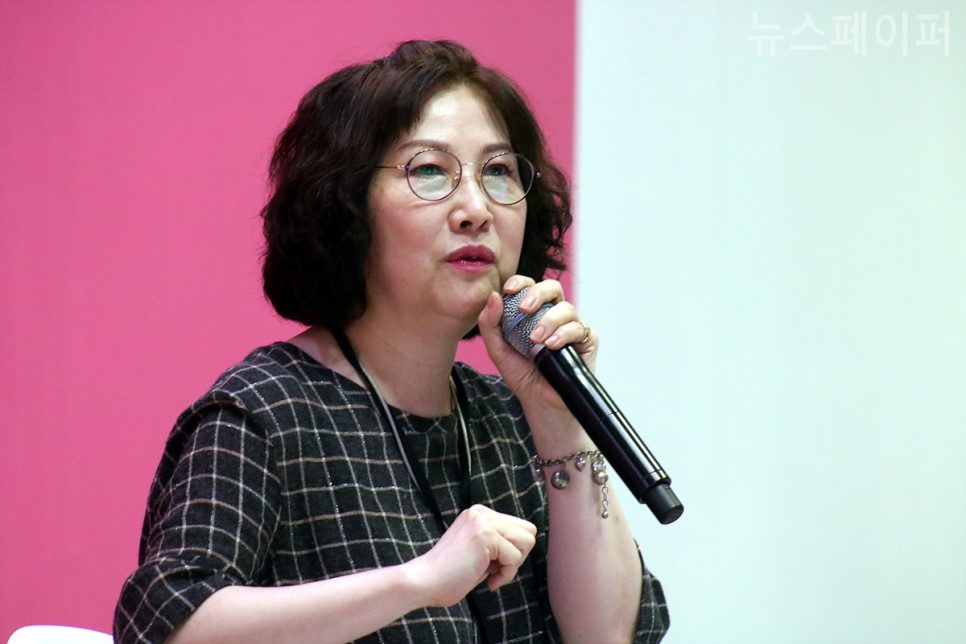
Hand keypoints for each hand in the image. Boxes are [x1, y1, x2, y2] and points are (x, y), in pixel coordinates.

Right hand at [407, 505, 536, 606]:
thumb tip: (525, 545)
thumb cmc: (448, 575)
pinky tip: (487, 580)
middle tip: (495, 570)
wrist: (423, 581)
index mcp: (479, 514)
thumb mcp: (477, 550)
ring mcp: (484, 521)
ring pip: (527, 541)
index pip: (519, 528)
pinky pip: (515, 557)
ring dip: (513, 565)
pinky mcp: (485, 535)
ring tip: (490, 574)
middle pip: (528, 531)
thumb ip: (497, 543)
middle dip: (518, 555)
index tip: (493, 566)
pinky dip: (506, 575)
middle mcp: (482, 512)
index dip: (512, 552)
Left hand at [477, 276, 597, 411]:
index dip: (521, 282)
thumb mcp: (498, 350)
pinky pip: (579, 328)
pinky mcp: (587, 341)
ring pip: (566, 308)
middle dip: (538, 293)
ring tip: (536, 340)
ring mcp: (571, 326)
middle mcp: (554, 315)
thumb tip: (494, 296)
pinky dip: (564, 334)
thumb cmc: (521, 374)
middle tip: (524, 309)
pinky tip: (551, 346)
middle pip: (552, 287)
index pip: (529, 286)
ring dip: (549, 320)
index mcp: (533, 312)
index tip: (509, 289)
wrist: (540, 401)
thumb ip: (490, 324)